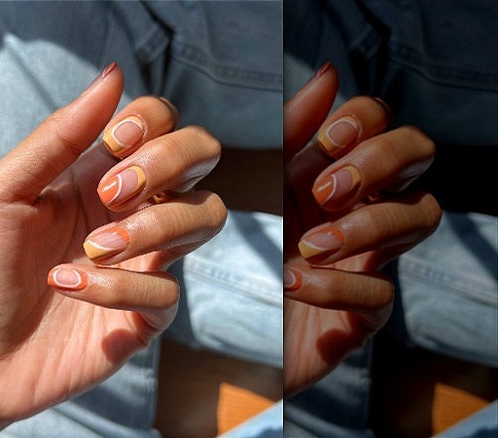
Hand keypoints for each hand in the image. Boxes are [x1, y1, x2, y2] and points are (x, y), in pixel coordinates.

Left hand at [0, 63, 226, 435]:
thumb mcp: (1, 193)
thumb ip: (58, 138)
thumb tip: (113, 76)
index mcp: (96, 174)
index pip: (160, 123)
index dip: (151, 123)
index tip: (114, 144)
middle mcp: (129, 211)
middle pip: (202, 156)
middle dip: (170, 162)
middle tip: (113, 192)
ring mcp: (143, 261)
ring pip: (205, 217)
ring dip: (151, 226)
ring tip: (92, 249)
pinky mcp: (146, 314)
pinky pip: (166, 291)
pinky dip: (119, 287)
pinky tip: (72, 289)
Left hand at [282, 64, 441, 392]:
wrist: (245, 330)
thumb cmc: (261, 253)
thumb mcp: (267, 188)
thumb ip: (293, 133)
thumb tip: (328, 72)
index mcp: (347, 172)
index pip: (385, 120)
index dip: (366, 121)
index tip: (326, 142)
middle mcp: (372, 205)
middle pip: (421, 153)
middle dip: (378, 160)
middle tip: (325, 191)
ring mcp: (378, 257)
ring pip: (420, 215)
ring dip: (364, 224)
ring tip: (306, 246)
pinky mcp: (366, 315)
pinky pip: (381, 295)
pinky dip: (335, 287)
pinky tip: (294, 284)